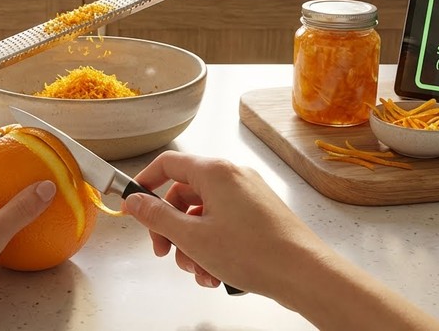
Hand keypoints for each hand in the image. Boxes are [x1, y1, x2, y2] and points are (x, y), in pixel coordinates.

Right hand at [123, 151, 438, 330]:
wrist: (304, 274)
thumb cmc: (255, 253)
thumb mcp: (192, 237)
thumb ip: (157, 217)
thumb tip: (134, 202)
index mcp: (215, 171)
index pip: (168, 163)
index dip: (145, 183)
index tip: (134, 204)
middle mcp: (232, 176)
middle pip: (184, 193)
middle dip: (170, 226)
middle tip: (164, 252)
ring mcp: (248, 195)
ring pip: (203, 214)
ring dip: (192, 243)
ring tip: (197, 271)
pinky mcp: (259, 214)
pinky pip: (224, 224)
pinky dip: (213, 246)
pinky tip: (214, 274)